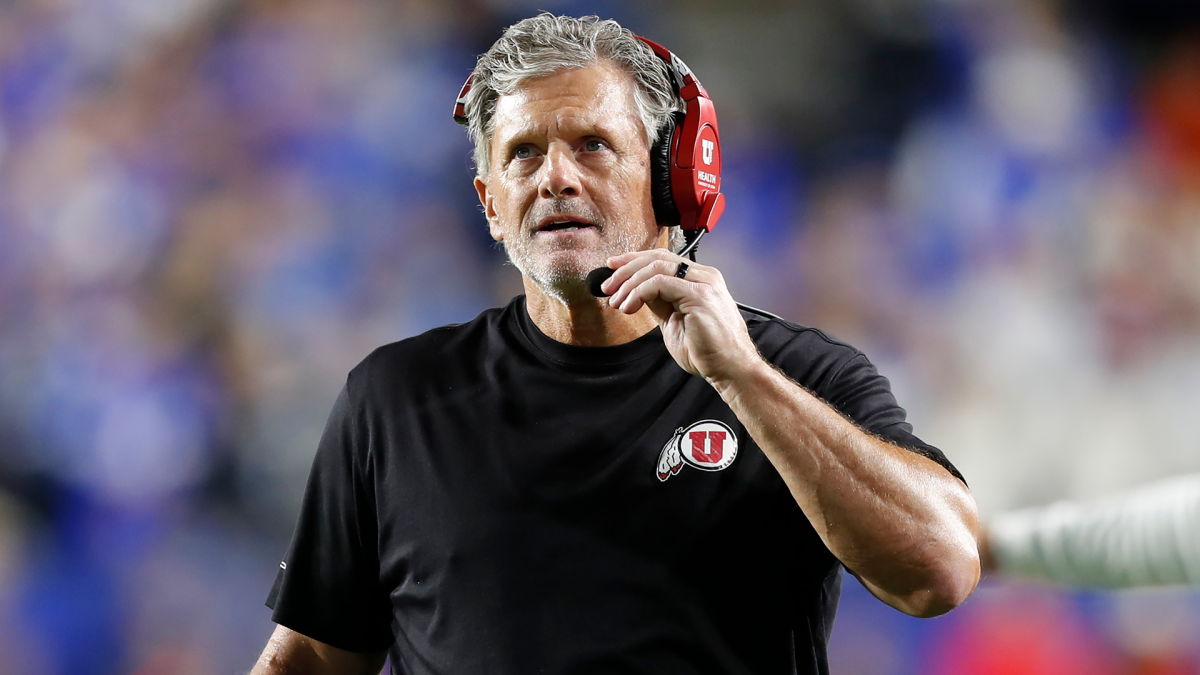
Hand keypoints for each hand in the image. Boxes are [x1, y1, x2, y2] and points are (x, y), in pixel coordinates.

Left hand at [601, 249, 760, 382]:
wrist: (730, 369)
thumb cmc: (708, 351)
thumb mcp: (674, 320)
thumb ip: (659, 302)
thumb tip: (637, 292)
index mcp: (700, 279)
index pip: (662, 259)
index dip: (634, 261)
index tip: (613, 269)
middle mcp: (704, 276)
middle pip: (657, 258)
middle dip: (626, 269)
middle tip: (607, 286)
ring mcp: (704, 284)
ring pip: (656, 267)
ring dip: (629, 283)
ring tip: (617, 302)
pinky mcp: (699, 296)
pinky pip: (660, 283)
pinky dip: (639, 292)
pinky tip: (630, 306)